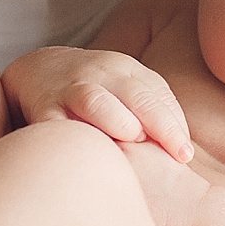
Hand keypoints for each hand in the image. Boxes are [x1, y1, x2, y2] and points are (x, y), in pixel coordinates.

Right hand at [3, 47, 194, 162]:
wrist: (38, 69)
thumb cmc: (96, 87)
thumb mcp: (127, 86)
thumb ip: (155, 109)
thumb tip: (183, 149)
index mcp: (126, 69)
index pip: (157, 94)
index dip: (174, 125)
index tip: (186, 153)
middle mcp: (100, 75)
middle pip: (135, 96)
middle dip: (160, 124)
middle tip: (179, 154)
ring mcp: (70, 89)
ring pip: (96, 100)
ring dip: (117, 120)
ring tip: (134, 139)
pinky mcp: (43, 107)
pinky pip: (55, 124)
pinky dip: (71, 139)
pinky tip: (89, 157)